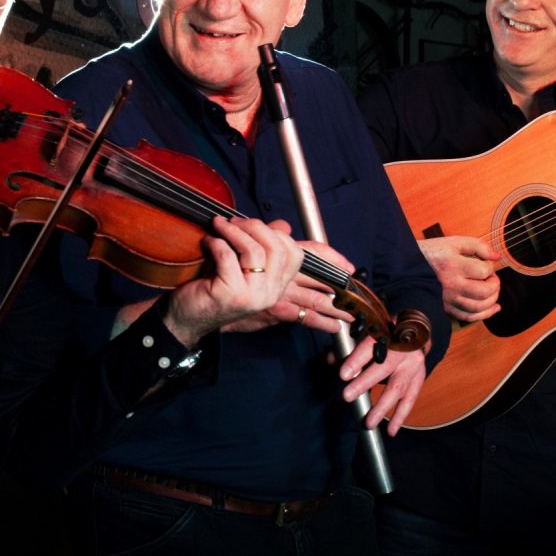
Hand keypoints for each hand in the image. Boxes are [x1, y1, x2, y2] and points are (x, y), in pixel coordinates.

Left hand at [162, 216, 302, 346]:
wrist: (186, 319)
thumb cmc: (212, 290)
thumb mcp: (242, 267)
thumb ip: (261, 247)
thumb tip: (282, 224)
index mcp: (276, 288)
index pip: (294, 254)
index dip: (274, 232)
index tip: (249, 225)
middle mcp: (270, 294)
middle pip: (277, 248)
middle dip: (253, 226)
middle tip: (232, 221)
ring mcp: (252, 297)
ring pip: (255, 251)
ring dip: (233, 231)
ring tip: (218, 226)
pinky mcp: (232, 295)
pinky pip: (228, 257)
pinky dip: (216, 243)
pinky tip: (207, 242)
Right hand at [222, 239, 355, 335]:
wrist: (198, 302)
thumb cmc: (216, 276)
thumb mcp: (241, 255)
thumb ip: (267, 242)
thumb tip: (285, 227)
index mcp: (275, 257)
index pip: (310, 251)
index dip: (331, 256)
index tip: (348, 266)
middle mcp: (279, 272)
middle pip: (319, 274)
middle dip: (340, 285)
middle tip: (357, 294)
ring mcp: (277, 291)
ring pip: (316, 297)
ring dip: (336, 306)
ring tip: (352, 314)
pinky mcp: (272, 309)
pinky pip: (303, 317)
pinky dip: (320, 322)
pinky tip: (333, 328)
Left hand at [337, 335, 426, 435]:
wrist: (415, 332)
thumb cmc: (385, 333)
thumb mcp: (367, 333)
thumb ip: (348, 347)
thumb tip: (331, 360)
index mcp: (387, 334)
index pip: (370, 346)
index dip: (356, 360)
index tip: (343, 374)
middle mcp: (402, 350)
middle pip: (383, 367)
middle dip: (364, 383)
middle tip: (347, 396)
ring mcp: (413, 365)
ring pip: (397, 387)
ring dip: (382, 407)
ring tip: (369, 423)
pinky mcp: (419, 378)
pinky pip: (410, 399)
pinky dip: (400, 416)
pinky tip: (392, 431)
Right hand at [419, 236, 501, 321]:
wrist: (410, 266)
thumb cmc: (434, 253)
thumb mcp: (454, 242)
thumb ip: (478, 246)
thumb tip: (497, 257)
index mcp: (453, 265)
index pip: (483, 271)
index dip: (490, 267)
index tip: (485, 263)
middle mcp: (451, 285)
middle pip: (484, 292)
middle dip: (494, 285)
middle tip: (491, 278)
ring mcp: (448, 299)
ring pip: (478, 307)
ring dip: (492, 300)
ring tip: (492, 290)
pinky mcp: (446, 308)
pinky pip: (469, 317)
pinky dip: (485, 314)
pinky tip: (493, 308)